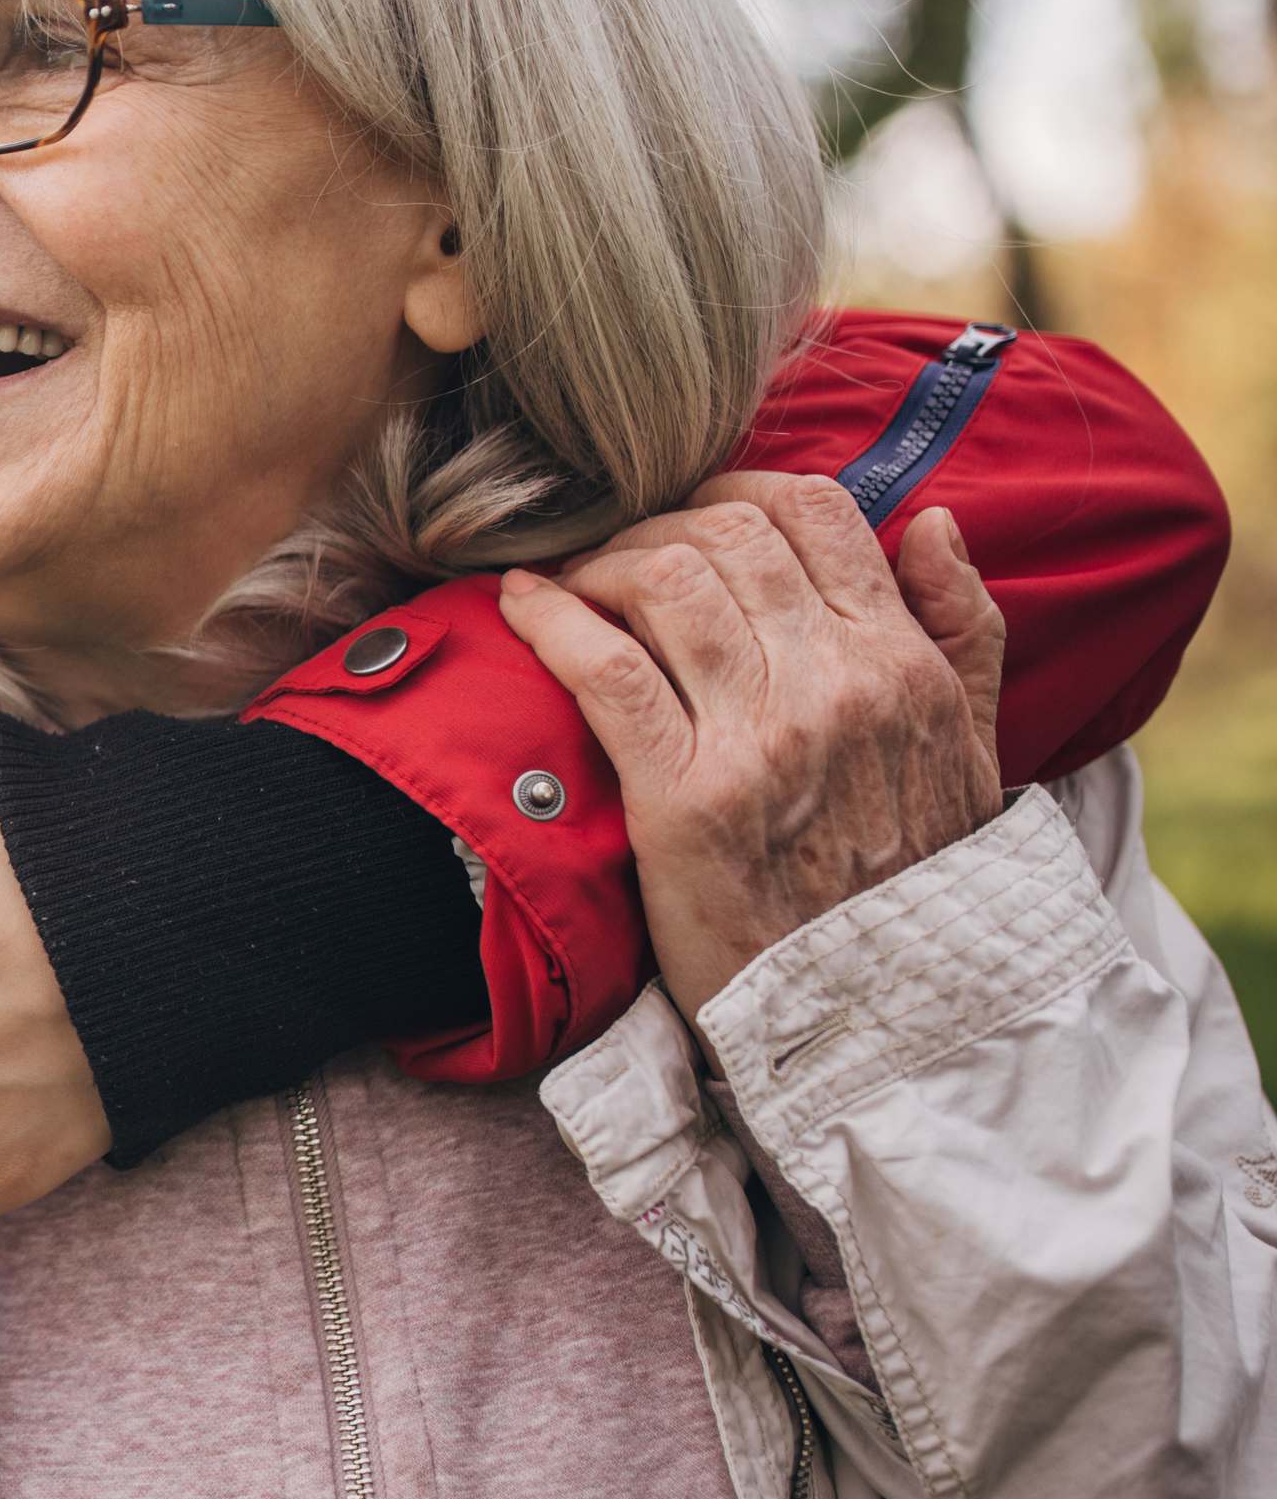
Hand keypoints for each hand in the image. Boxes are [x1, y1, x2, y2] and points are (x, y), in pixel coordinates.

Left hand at [499, 471, 1004, 1015]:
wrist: (879, 1007)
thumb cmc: (915, 878)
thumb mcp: (976, 747)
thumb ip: (964, 629)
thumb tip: (927, 520)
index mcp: (903, 662)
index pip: (814, 512)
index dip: (736, 491)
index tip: (692, 513)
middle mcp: (837, 683)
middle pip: (724, 535)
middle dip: (656, 525)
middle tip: (618, 554)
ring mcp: (760, 736)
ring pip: (663, 582)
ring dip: (599, 564)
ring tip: (574, 583)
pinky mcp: (683, 794)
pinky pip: (604, 666)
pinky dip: (551, 618)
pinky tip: (521, 604)